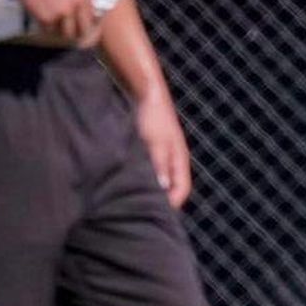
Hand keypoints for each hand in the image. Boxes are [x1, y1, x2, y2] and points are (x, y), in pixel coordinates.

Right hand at [13, 0, 98, 42]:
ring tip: (58, 30)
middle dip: (79, 34)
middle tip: (75, 36)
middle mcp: (75, 5)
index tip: (87, 28)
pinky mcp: (45, 18)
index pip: (93, 18)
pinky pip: (50, 30)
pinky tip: (45, 23)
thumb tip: (83, 10)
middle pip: (82, 30)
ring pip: (66, 33)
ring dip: (62, 32)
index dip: (91, 25)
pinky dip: (48, 29)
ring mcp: (61, 13)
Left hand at [135, 92, 192, 207]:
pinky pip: (147, 168)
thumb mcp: (154, 141)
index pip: (181, 190)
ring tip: (130, 198)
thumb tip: (162, 189)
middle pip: (170, 186)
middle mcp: (172, 158)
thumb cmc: (152, 115)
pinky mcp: (148, 147)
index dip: (171, 204)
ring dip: (148, 187)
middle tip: (140, 211)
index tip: (155, 216)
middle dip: (159, 199)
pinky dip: (140, 176)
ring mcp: (160, 152)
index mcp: (178, 158)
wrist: (144, 89)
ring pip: (158, 178)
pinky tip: (124, 179)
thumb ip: (158, 165)